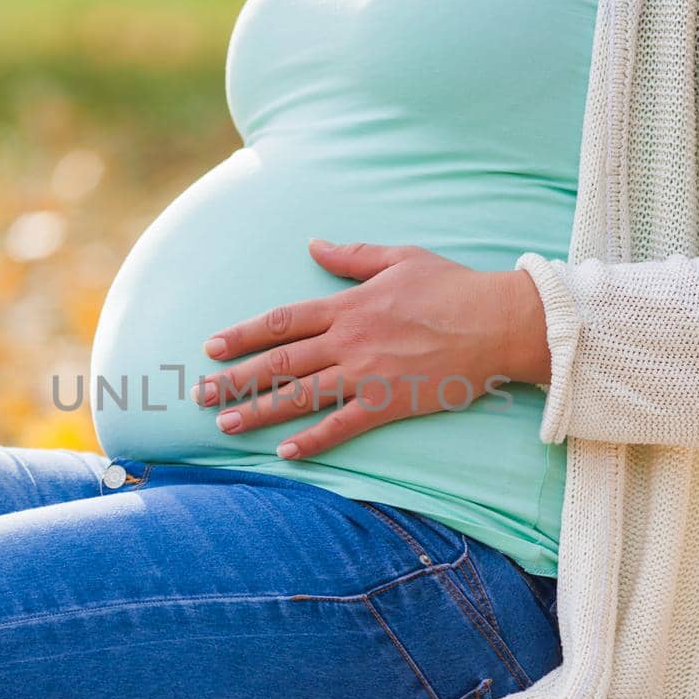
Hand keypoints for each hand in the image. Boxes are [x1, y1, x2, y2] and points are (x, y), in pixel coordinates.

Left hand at [194, 239, 550, 459]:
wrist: (498, 322)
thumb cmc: (452, 288)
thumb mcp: (399, 258)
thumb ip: (351, 257)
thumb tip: (313, 245)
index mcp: (348, 306)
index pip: (282, 322)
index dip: (243, 334)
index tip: (211, 347)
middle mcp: (349, 341)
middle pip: (280, 362)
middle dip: (236, 378)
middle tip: (201, 393)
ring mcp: (366, 374)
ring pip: (300, 396)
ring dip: (259, 411)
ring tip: (226, 424)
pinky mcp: (389, 403)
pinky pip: (342, 425)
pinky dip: (313, 440)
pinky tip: (286, 453)